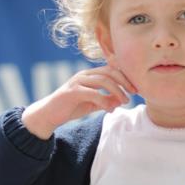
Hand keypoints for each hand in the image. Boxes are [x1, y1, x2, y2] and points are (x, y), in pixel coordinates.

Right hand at [22, 64, 138, 139]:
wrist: (49, 114)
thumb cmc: (70, 108)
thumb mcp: (92, 104)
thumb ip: (105, 100)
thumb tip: (120, 101)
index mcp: (89, 75)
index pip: (111, 70)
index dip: (125, 77)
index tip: (135, 88)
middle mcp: (84, 75)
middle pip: (109, 72)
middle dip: (124, 81)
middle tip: (133, 93)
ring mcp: (77, 81)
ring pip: (103, 80)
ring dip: (117, 91)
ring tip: (124, 101)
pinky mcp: (72, 92)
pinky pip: (92, 93)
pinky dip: (104, 100)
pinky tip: (109, 109)